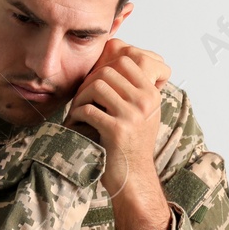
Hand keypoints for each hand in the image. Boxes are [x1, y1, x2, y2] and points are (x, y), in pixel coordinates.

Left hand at [65, 39, 170, 200]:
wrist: (133, 177)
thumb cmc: (132, 142)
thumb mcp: (142, 111)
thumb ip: (133, 86)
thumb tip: (115, 53)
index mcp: (152, 93)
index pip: (126, 59)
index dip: (103, 68)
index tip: (94, 85)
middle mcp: (146, 101)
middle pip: (108, 71)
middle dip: (89, 82)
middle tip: (82, 99)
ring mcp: (133, 116)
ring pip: (96, 87)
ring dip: (81, 98)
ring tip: (78, 111)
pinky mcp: (117, 130)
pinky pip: (88, 109)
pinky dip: (77, 115)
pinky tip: (77, 123)